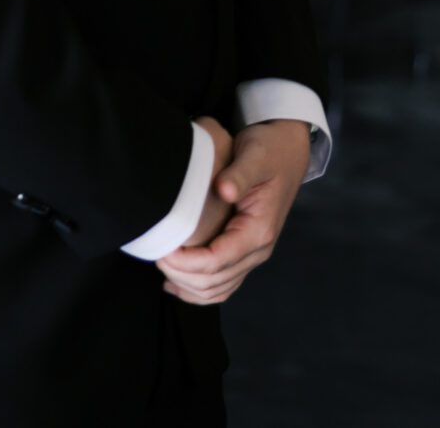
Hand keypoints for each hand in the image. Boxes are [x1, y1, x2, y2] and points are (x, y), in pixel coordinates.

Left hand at [158, 119, 310, 305]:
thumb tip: (223, 189)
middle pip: (215, 280)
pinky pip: (223, 283)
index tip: (161, 247)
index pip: (217, 260)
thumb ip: (239, 174)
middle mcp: (258, 248)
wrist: (287, 150)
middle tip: (152, 252)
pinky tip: (175, 282)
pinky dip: (198, 289)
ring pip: (218, 288)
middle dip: (180, 273)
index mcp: (259, 230)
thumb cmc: (270, 151)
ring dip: (187, 285)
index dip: (185, 261)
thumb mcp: (256, 155)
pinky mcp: (244, 250)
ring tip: (160, 265)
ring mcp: (252, 253)